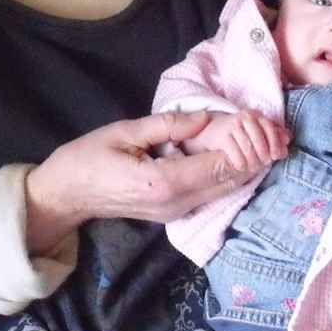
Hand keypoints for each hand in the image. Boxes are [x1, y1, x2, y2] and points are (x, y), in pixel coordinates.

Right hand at [25, 110, 266, 252]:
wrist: (65, 195)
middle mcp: (176, 203)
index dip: (244, 145)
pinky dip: (227, 173)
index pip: (219, 166)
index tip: (255, 120)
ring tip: (256, 136)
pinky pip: (211, 193)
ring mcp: (176, 212)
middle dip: (253, 155)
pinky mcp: (174, 212)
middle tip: (266, 128)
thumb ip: (168, 125)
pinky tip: (233, 152)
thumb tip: (207, 118)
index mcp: (163, 182)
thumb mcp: (125, 131)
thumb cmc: (87, 157)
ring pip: (225, 190)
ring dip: (244, 165)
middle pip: (230, 182)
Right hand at [183, 110, 288, 172]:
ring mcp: (232, 125)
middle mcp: (244, 117)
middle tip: (264, 164)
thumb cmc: (240, 134)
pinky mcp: (221, 137)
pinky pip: (236, 155)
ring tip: (254, 167)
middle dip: (264, 156)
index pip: (270, 129)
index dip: (275, 144)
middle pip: (260, 142)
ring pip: (249, 150)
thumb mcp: (257, 132)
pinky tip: (242, 166)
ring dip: (253, 162)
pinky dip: (241, 164)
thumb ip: (274, 134)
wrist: (211, 131)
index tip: (276, 156)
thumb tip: (288, 139)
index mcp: (255, 115)